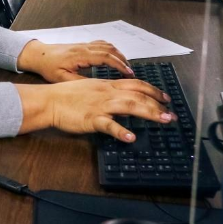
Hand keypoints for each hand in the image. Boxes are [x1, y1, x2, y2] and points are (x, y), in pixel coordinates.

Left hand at [17, 40, 132, 82]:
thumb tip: (97, 85)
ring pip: (107, 45)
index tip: (129, 73)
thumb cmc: (48, 67)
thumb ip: (79, 81)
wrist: (38, 55)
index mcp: (80, 55)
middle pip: (110, 50)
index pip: (105, 57)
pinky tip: (114, 57)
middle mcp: (84, 47)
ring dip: (118, 54)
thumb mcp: (62, 78)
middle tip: (131, 72)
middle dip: (123, 60)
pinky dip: (111, 49)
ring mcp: (84, 44)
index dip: (119, 65)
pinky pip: (101, 44)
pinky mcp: (82, 45)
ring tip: (125, 66)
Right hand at [17, 78, 173, 141]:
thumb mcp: (91, 88)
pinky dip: (121, 131)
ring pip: (129, 106)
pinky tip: (131, 138)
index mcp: (108, 86)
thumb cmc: (67, 96)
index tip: (166, 98)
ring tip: (163, 120)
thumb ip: (108, 92)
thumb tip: (123, 97)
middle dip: (158, 104)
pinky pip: (109, 125)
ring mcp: (101, 106)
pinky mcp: (92, 119)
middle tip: (172, 114)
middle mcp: (108, 93)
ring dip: (149, 113)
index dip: (154, 91)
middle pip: (138, 95)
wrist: (50, 100)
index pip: (136, 85)